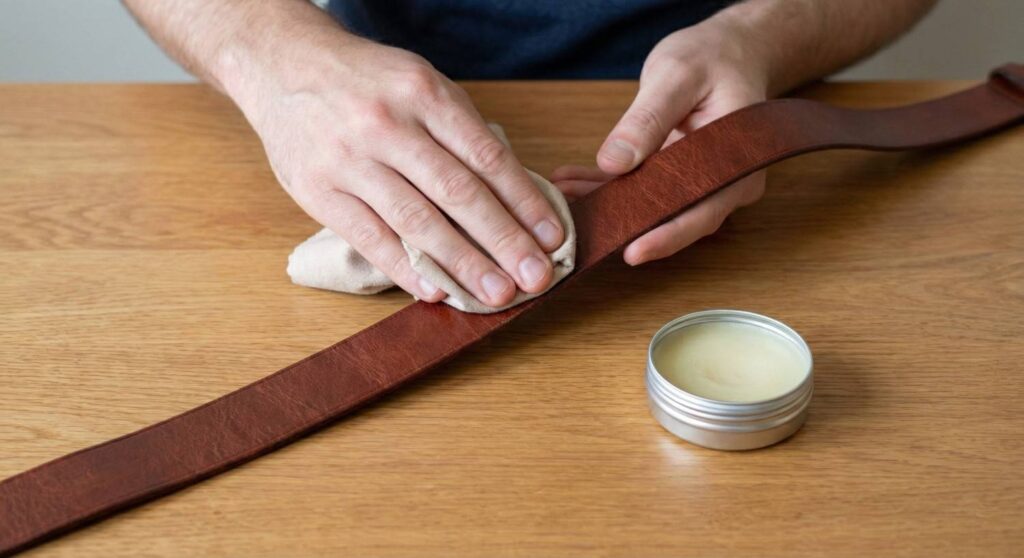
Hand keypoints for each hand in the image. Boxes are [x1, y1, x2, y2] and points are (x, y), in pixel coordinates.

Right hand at [228, 32, 563, 306]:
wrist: (283, 65)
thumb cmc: (368, 82)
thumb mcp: (420, 85)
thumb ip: (461, 133)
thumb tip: (514, 198)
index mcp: (423, 93)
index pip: (486, 156)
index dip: (523, 201)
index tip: (552, 237)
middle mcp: (386, 125)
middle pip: (457, 193)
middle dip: (503, 241)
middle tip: (536, 278)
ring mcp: (348, 159)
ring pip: (416, 221)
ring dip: (463, 264)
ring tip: (496, 294)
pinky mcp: (317, 191)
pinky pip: (370, 238)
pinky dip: (406, 268)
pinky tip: (436, 291)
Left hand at [552, 16, 768, 265]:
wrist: (729, 51)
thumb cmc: (712, 58)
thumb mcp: (677, 76)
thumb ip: (647, 119)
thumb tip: (615, 163)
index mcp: (738, 162)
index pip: (704, 210)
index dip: (669, 235)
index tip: (633, 251)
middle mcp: (724, 182)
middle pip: (675, 218)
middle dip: (624, 225)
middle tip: (579, 228)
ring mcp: (698, 182)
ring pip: (652, 206)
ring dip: (607, 204)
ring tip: (563, 196)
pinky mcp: (675, 176)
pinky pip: (639, 189)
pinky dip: (606, 187)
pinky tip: (571, 181)